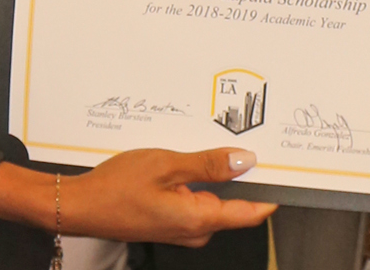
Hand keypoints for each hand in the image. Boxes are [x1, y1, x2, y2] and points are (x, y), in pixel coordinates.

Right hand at [0, 147, 275, 243]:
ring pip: (215, 200)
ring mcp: (182, 228)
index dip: (273, 190)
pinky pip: (196, 201)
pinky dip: (198, 181)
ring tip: (211, 144)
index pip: (252, 212)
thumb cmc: (117, 186)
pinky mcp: (171, 222)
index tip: (288, 170)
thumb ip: (209, 164)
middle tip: (246, 140)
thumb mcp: (167, 164)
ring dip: (217, 175)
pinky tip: (186, 160)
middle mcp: (195, 229)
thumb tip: (246, 160)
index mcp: (199, 218)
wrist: (80, 206)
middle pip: (235, 203)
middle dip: (243, 174)